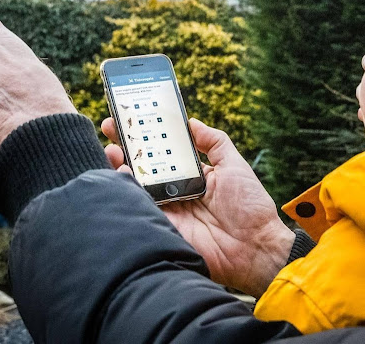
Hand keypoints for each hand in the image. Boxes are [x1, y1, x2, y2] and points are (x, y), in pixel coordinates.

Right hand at [102, 118, 293, 296]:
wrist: (255, 246)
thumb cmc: (249, 205)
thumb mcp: (233, 164)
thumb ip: (214, 141)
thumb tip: (191, 122)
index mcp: (190, 176)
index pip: (163, 152)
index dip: (147, 137)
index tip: (131, 119)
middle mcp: (174, 191)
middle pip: (143, 166)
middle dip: (124, 147)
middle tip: (110, 128)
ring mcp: (166, 210)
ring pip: (136, 185)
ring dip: (119, 166)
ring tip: (110, 149)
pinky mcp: (162, 227)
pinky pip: (140, 207)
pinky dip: (128, 191)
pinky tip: (121, 173)